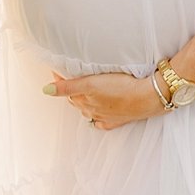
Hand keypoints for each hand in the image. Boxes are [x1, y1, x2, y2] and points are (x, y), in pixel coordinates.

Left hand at [47, 70, 164, 131]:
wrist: (149, 97)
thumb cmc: (122, 87)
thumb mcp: (91, 83)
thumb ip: (68, 87)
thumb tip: (46, 90)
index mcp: (86, 100)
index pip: (67, 91)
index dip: (60, 81)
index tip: (57, 71)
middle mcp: (93, 110)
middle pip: (77, 101)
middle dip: (70, 91)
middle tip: (68, 79)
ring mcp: (106, 116)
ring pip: (88, 111)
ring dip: (83, 103)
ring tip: (81, 94)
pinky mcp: (119, 119)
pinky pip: (103, 122)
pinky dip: (97, 119)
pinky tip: (96, 118)